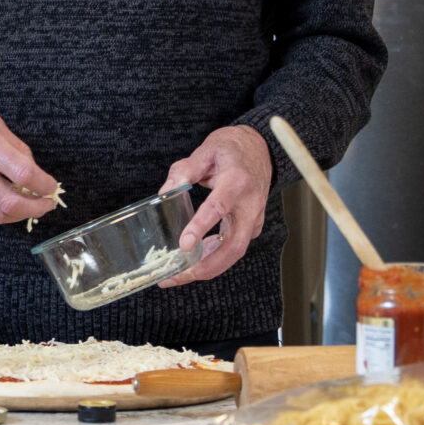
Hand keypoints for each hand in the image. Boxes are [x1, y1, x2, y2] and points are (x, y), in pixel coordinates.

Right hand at [0, 80, 60, 225]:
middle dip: (37, 208)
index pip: (23, 174)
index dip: (44, 185)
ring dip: (19, 213)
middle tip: (48, 203)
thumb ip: (14, 146)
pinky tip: (8, 200)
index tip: (52, 185)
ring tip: (31, 204)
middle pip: (10, 203)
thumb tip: (33, 171)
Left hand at [157, 126, 271, 286]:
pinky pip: (233, 247)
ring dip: (207, 268)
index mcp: (236, 182)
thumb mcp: (204, 151)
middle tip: (176, 275)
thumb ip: (183, 171)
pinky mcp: (253, 226)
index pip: (218, 208)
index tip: (184, 245)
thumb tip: (164, 194)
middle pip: (233, 246)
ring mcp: (255, 218)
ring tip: (177, 275)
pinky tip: (193, 262)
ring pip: (234, 252)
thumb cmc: (231, 149)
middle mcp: (250, 204)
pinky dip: (214, 258)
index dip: (201, 228)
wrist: (259, 148)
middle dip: (205, 266)